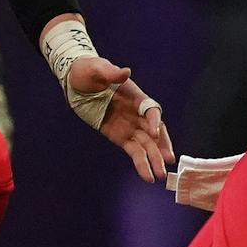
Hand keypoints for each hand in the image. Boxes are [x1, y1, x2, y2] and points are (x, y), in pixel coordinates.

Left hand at [69, 59, 173, 181]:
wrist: (78, 81)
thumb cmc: (90, 72)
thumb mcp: (98, 69)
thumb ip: (111, 73)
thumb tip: (125, 72)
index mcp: (136, 97)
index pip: (151, 110)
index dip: (154, 120)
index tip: (154, 131)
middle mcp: (138, 114)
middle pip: (155, 131)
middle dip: (162, 146)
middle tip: (168, 159)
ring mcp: (130, 127)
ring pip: (147, 145)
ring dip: (154, 160)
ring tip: (160, 175)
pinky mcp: (120, 137)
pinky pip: (133, 152)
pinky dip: (141, 164)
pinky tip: (147, 176)